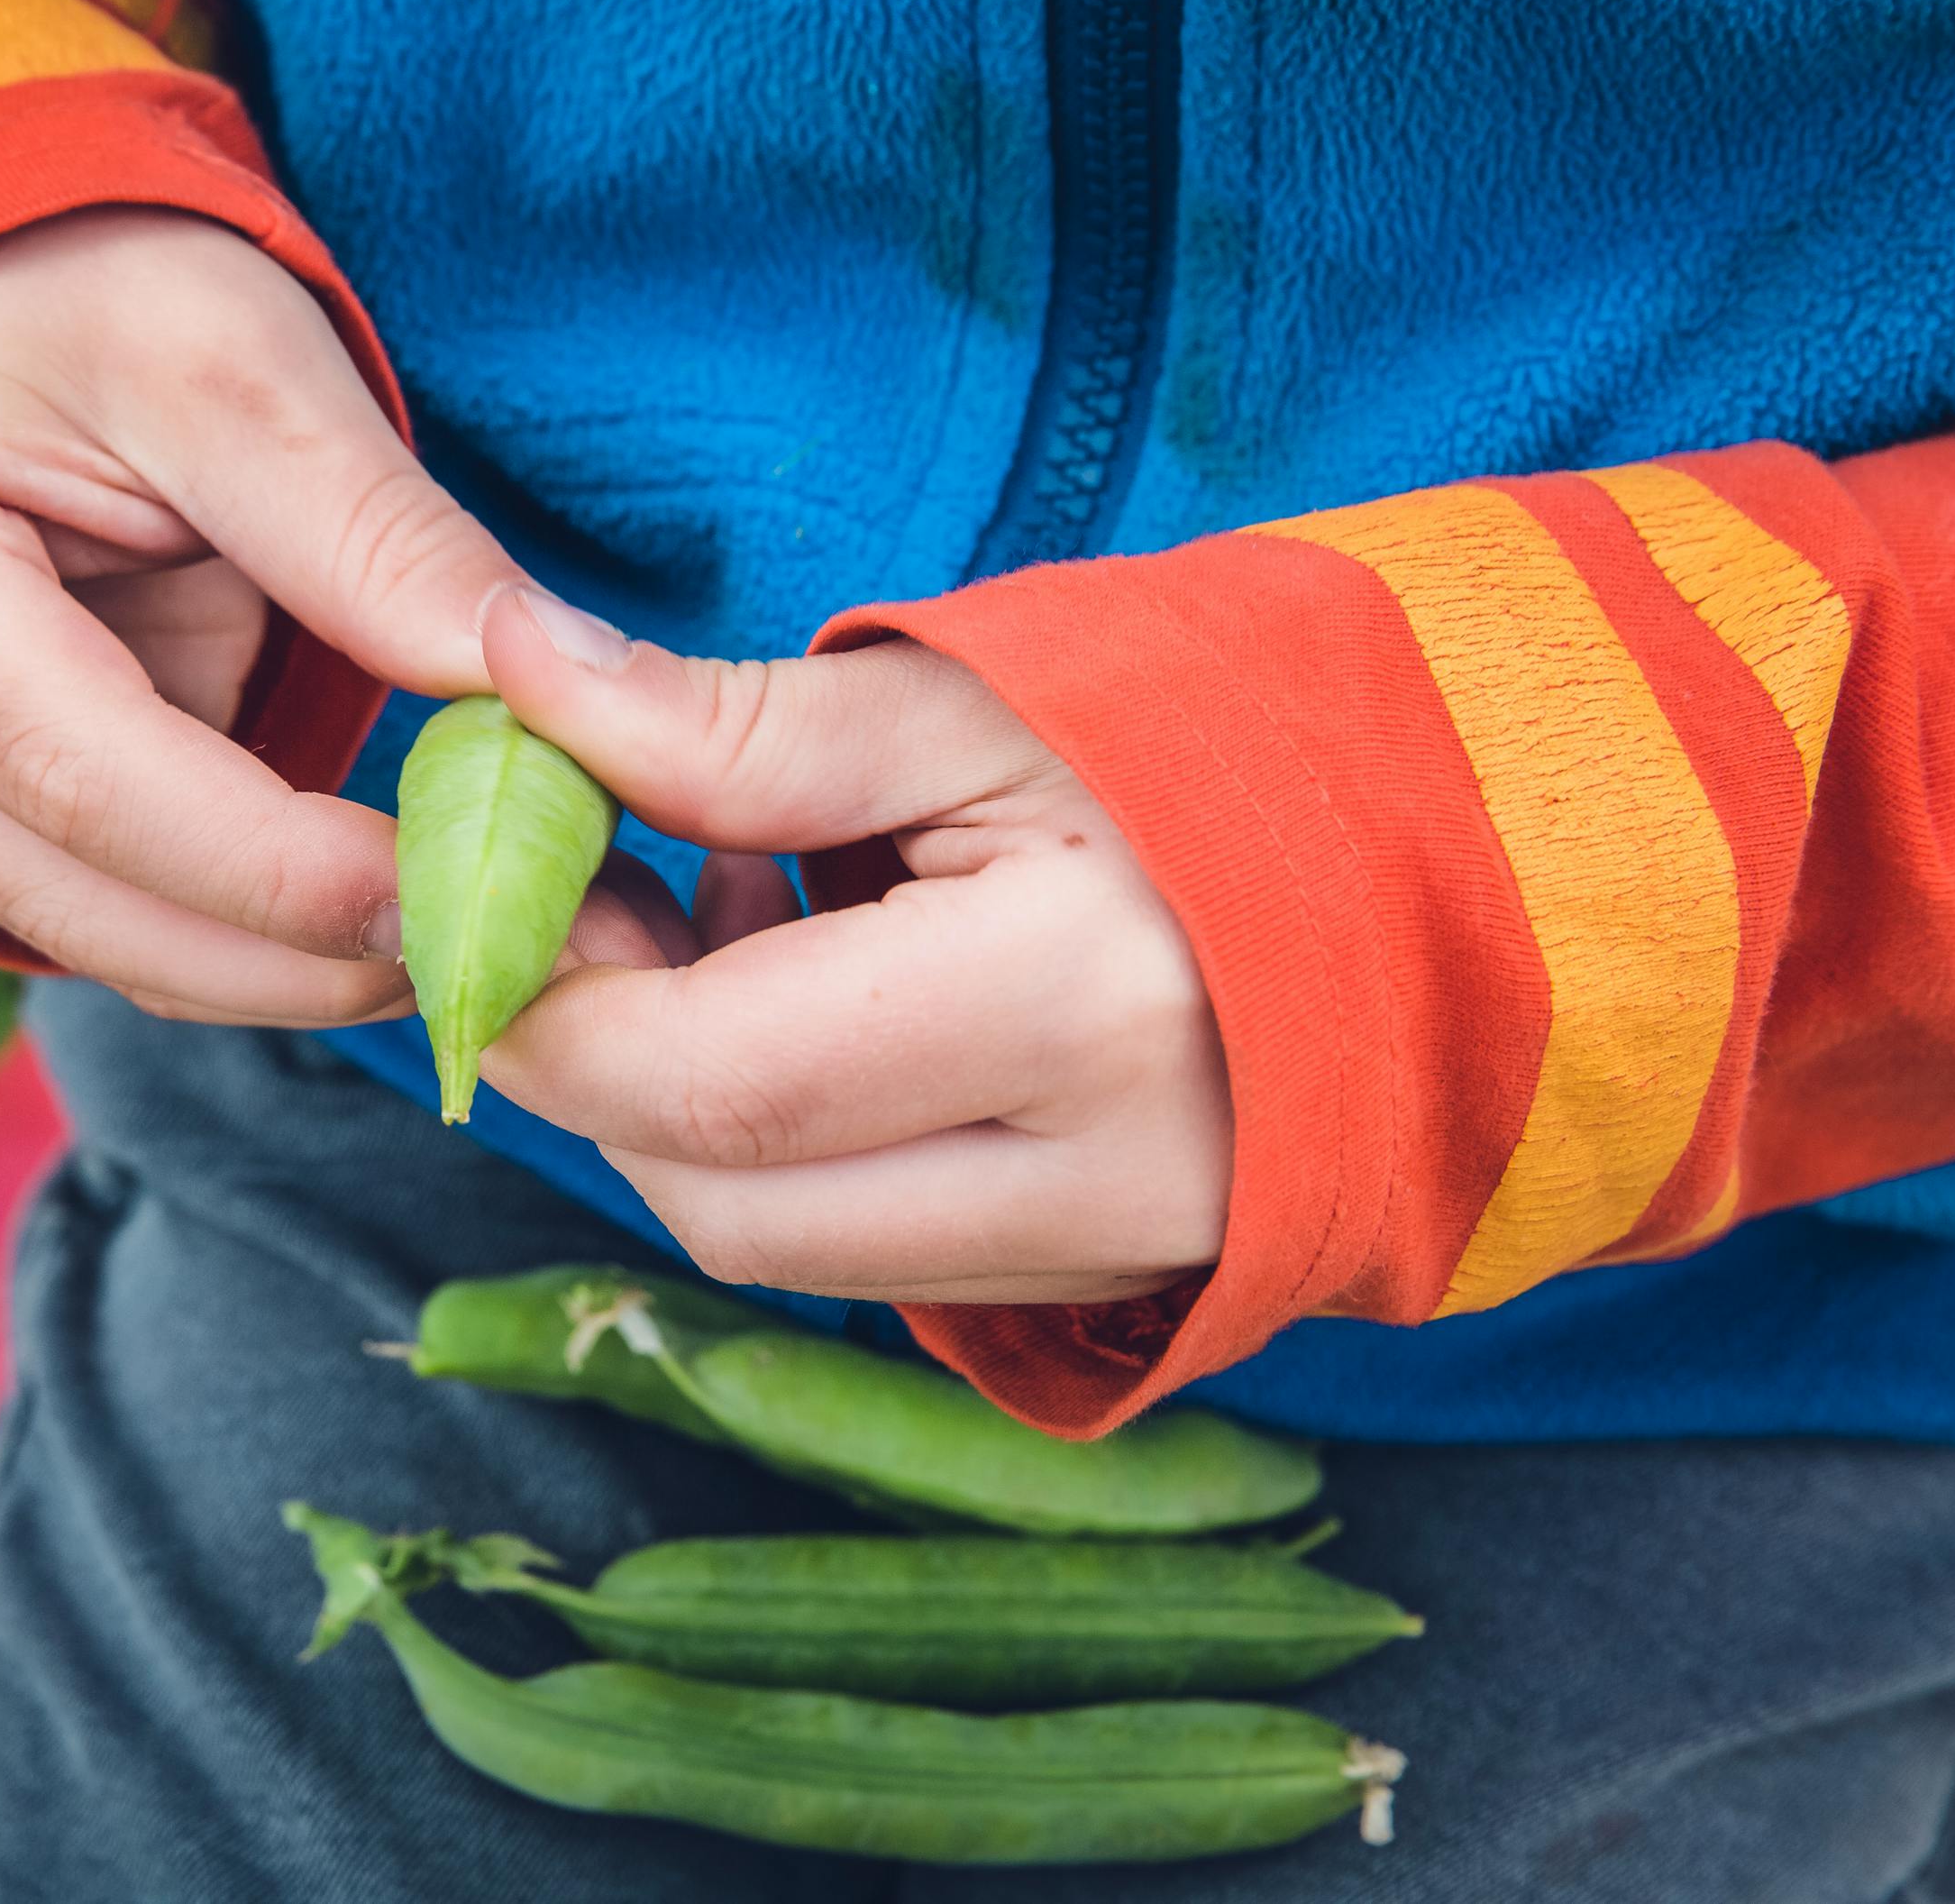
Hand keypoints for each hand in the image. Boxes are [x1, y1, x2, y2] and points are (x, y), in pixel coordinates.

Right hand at [0, 210, 554, 1023]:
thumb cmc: (83, 280)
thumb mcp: (238, 353)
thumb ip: (372, 533)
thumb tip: (550, 686)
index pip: (83, 778)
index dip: (281, 872)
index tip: (465, 904)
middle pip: (83, 900)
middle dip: (307, 956)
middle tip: (520, 963)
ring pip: (98, 937)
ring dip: (294, 968)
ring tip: (489, 944)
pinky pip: (108, 909)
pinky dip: (253, 932)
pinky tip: (394, 915)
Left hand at [475, 589, 1232, 1304]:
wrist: (1471, 853)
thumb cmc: (1225, 737)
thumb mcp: (976, 697)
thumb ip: (729, 725)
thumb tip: (509, 676)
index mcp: (1076, 1005)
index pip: (709, 1079)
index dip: (550, 998)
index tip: (483, 888)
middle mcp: (1103, 1177)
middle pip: (722, 1200)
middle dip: (596, 1063)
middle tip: (586, 893)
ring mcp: (1119, 1254)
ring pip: (783, 1247)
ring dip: (686, 1105)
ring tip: (731, 912)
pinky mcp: (1113, 1279)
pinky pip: (871, 1252)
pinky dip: (787, 1142)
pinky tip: (823, 989)